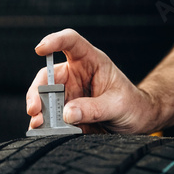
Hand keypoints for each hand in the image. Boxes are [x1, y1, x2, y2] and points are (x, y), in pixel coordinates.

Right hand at [26, 29, 159, 133]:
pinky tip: (42, 132)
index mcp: (91, 62)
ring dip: (38, 111)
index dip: (54, 41)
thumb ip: (94, 109)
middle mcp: (76, 75)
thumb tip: (67, 114)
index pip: (71, 43)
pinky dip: (43, 125)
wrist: (138, 122)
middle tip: (35, 108)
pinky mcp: (66, 112)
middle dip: (37, 91)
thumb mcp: (118, 105)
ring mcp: (69, 94)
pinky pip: (50, 117)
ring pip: (44, 99)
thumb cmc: (133, 105)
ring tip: (39, 125)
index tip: (40, 49)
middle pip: (48, 76)